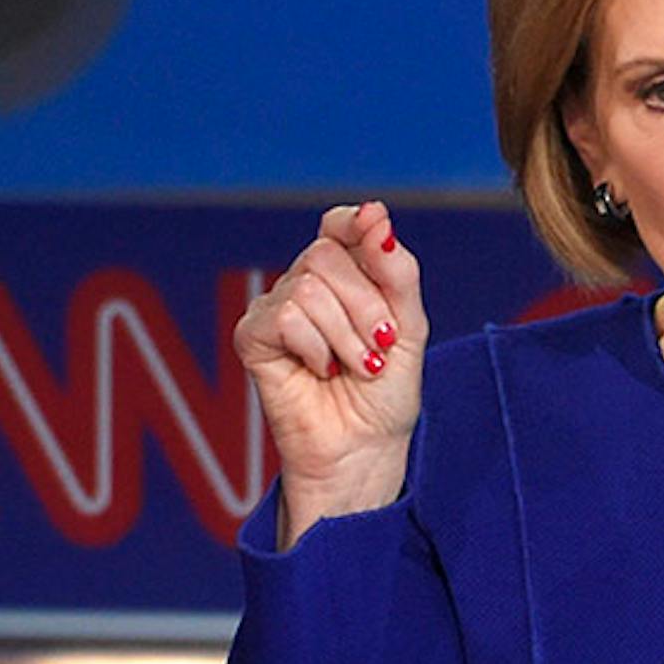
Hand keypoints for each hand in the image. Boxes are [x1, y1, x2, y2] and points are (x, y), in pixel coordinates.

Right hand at [233, 201, 427, 543]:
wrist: (365, 450)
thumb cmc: (386, 395)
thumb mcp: (409, 327)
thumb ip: (396, 270)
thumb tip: (375, 214)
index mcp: (344, 278)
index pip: (338, 226)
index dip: (354, 225)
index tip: (375, 231)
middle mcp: (305, 286)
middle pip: (326, 254)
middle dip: (366, 305)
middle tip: (379, 347)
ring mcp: (275, 310)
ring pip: (309, 286)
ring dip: (347, 335)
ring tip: (357, 367)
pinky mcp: (253, 338)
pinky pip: (285, 315)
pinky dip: (316, 346)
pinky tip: (321, 371)